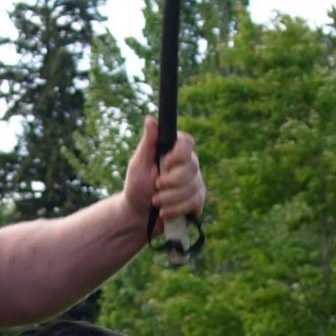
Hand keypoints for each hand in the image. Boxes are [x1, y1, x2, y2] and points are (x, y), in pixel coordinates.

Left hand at [125, 115, 204, 236]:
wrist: (139, 215)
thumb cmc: (137, 187)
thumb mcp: (138, 164)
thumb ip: (148, 143)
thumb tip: (150, 119)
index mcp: (175, 151)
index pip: (187, 142)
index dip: (179, 154)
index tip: (165, 163)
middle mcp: (189, 164)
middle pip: (190, 168)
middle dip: (170, 182)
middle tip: (156, 187)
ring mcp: (196, 182)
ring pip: (191, 188)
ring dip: (169, 198)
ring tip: (156, 201)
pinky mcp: (198, 200)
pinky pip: (193, 202)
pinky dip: (175, 209)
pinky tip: (164, 212)